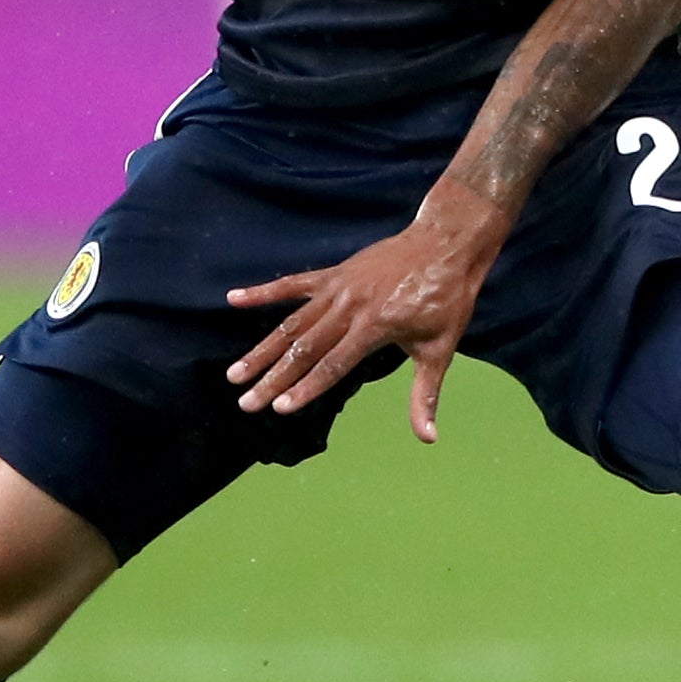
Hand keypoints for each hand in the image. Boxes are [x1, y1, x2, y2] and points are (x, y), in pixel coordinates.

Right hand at [224, 184, 508, 442]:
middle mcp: (351, 307)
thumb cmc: (447, 299)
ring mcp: (339, 287)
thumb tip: (428, 438)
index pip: (334, 365)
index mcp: (376, 326)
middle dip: (272, 378)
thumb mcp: (440, 348)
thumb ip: (425, 395)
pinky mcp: (335, 273)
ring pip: (292, 322)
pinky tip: (233, 299)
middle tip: (245, 403)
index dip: (306, 388)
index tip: (280, 408)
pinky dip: (263, 291)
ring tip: (235, 373)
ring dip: (262, 349)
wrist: (446, 242)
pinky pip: (293, 283)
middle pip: (304, 348)